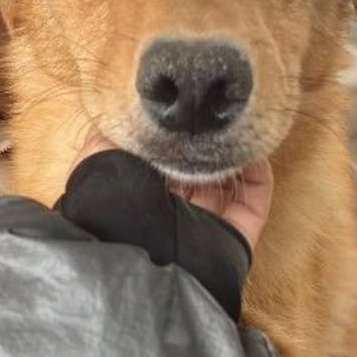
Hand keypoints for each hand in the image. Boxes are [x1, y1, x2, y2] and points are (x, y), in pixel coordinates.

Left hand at [71, 129, 273, 250]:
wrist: (137, 249)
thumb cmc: (114, 199)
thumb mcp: (99, 154)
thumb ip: (111, 131)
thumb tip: (123, 107)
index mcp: (140, 194)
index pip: (164, 159)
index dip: (175, 135)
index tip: (188, 109)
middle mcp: (173, 210)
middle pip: (199, 168)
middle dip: (208, 141)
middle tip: (217, 115)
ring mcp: (206, 223)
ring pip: (229, 181)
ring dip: (234, 152)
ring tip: (236, 126)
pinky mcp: (235, 235)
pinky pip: (254, 200)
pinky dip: (258, 172)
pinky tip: (251, 148)